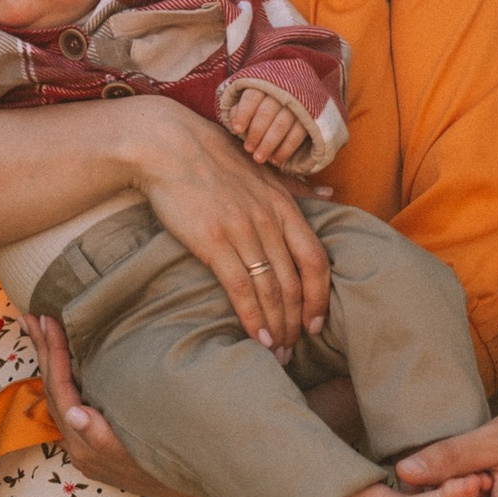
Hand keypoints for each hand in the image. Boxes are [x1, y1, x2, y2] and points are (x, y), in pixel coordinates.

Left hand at [22, 312, 191, 496]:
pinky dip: (63, 380)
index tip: (46, 321)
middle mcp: (77, 444)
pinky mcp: (93, 444)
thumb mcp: (136, 453)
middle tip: (30, 318)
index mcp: (83, 443)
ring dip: (49, 364)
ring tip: (40, 334)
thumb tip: (73, 413)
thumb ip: (101, 437)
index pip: (60, 389)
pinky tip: (64, 367)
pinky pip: (70, 405)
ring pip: (58, 397)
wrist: (190, 489)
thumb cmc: (168, 469)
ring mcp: (84, 444)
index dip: (53, 353)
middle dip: (42, 353)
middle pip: (51, 390)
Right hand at [127, 102, 329, 353]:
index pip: (316, 260)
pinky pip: (241, 287)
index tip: (316, 323)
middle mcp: (269, 220)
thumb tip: (332, 197)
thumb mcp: (263, 170)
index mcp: (284, 205)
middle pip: (295, 282)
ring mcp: (243, 231)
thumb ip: (297, 190)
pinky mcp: (213, 241)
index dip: (319, 296)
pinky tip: (256, 337)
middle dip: (297, 322)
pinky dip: (252, 317)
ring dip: (277, 326)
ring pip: (271, 290)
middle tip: (294, 349)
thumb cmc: (211, 156)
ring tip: (277, 352)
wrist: (165, 145)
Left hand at [222, 87, 313, 171]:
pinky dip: (286, 149)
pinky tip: (275, 159)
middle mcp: (283, 91)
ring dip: (269, 144)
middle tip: (248, 149)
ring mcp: (298, 103)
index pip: (252, 97)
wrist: (297, 88)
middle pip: (266, 113)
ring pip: (281, 126)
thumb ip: (239, 108)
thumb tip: (235, 124)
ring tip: (259, 158)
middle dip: (256, 133)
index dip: (244, 114)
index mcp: (265, 82)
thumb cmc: (265, 98)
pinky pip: (297, 135)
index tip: (237, 129)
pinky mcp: (310, 116)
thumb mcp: (251, 96)